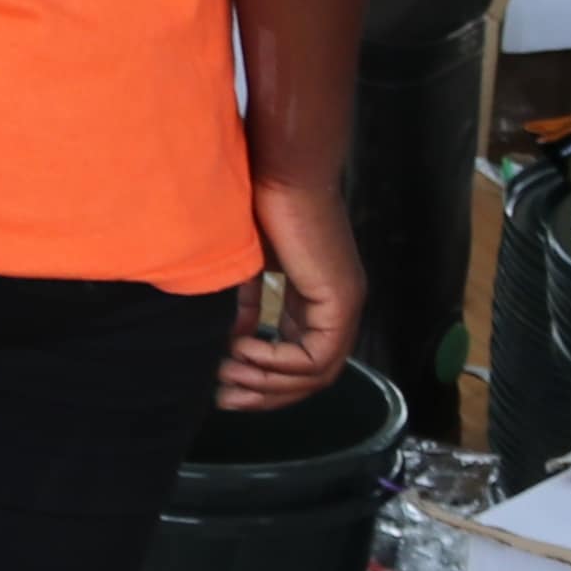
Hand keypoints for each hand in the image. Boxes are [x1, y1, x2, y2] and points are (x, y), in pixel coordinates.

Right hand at [225, 167, 364, 409]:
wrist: (279, 171)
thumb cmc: (260, 205)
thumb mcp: (248, 267)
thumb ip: (249, 306)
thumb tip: (237, 341)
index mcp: (321, 298)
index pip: (304, 360)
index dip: (267, 381)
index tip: (225, 383)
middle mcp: (339, 307)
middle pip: (312, 377)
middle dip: (266, 394)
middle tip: (225, 399)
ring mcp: (345, 305)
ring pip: (317, 374)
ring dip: (269, 383)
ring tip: (228, 375)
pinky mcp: (341, 301)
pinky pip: (316, 357)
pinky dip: (277, 363)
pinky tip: (242, 349)